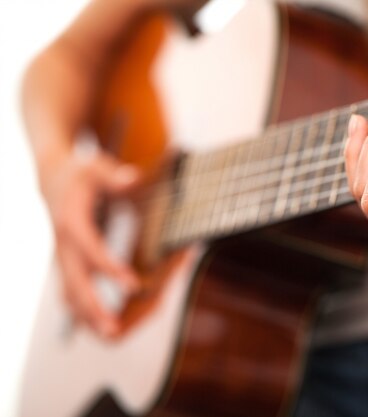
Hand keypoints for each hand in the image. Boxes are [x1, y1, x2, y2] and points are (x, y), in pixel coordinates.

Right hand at [42, 152, 140, 335]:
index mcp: (71, 222)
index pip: (91, 251)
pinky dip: (81, 310)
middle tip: (114, 330)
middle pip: (75, 282)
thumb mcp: (95, 167)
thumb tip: (131, 178)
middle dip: (93, 307)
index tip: (133, 285)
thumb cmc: (79, 174)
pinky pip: (70, 291)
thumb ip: (113, 176)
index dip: (111, 269)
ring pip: (69, 293)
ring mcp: (62, 257)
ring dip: (87, 316)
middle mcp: (63, 245)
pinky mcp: (66, 263)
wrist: (51, 178)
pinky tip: (96, 325)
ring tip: (111, 335)